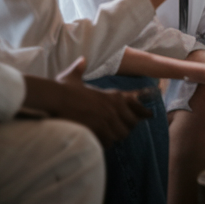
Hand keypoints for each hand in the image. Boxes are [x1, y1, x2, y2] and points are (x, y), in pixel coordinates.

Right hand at [26, 58, 151, 146]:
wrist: (54, 99)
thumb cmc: (63, 88)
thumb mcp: (74, 76)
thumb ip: (80, 68)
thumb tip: (82, 60)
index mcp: (113, 95)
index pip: (136, 106)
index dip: (142, 112)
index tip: (149, 115)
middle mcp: (113, 108)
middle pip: (131, 125)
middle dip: (127, 128)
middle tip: (120, 129)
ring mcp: (107, 120)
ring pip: (120, 135)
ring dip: (116, 137)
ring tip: (109, 135)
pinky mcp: (98, 131)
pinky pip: (108, 143)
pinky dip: (105, 143)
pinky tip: (99, 140)